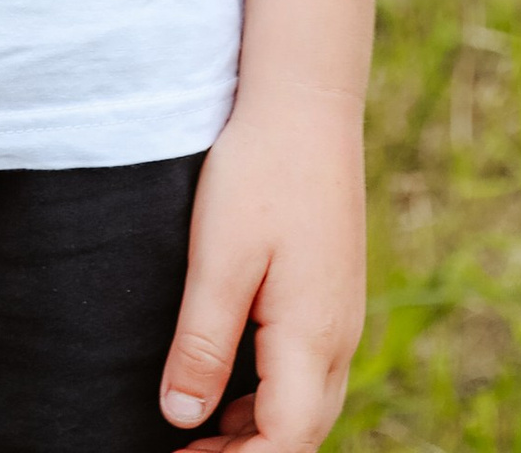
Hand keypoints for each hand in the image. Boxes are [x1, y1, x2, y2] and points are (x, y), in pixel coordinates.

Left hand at [160, 81, 367, 447]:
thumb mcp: (219, 258)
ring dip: (255, 432)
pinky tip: (226, 387)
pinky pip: (306, 373)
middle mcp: (338, 339)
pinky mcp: (330, 294)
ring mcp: (339, 317)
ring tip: (195, 437)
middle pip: (299, 435)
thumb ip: (203, 343)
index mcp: (313, 339)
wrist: (307, 102)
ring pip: (306, 406)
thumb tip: (181, 418)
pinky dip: (268, 398)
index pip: (284, 445)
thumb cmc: (260, 171)